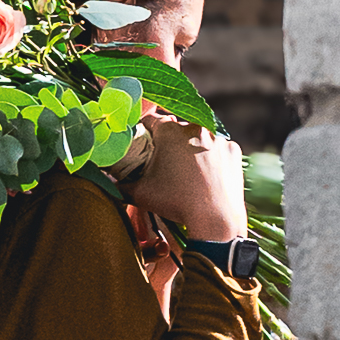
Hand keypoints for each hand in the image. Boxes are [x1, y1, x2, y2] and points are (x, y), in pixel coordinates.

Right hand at [119, 115, 246, 241]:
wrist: (214, 219)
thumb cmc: (176, 203)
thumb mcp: (141, 194)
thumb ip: (120, 184)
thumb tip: (107, 181)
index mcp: (169, 131)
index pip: (150, 121)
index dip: (144, 132)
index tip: (143, 144)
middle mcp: (194, 127)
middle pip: (176, 129)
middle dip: (169, 142)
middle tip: (165, 162)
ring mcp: (217, 137)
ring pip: (198, 137)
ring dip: (191, 149)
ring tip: (187, 172)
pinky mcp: (233, 149)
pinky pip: (218, 148)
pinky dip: (212, 158)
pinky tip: (206, 175)